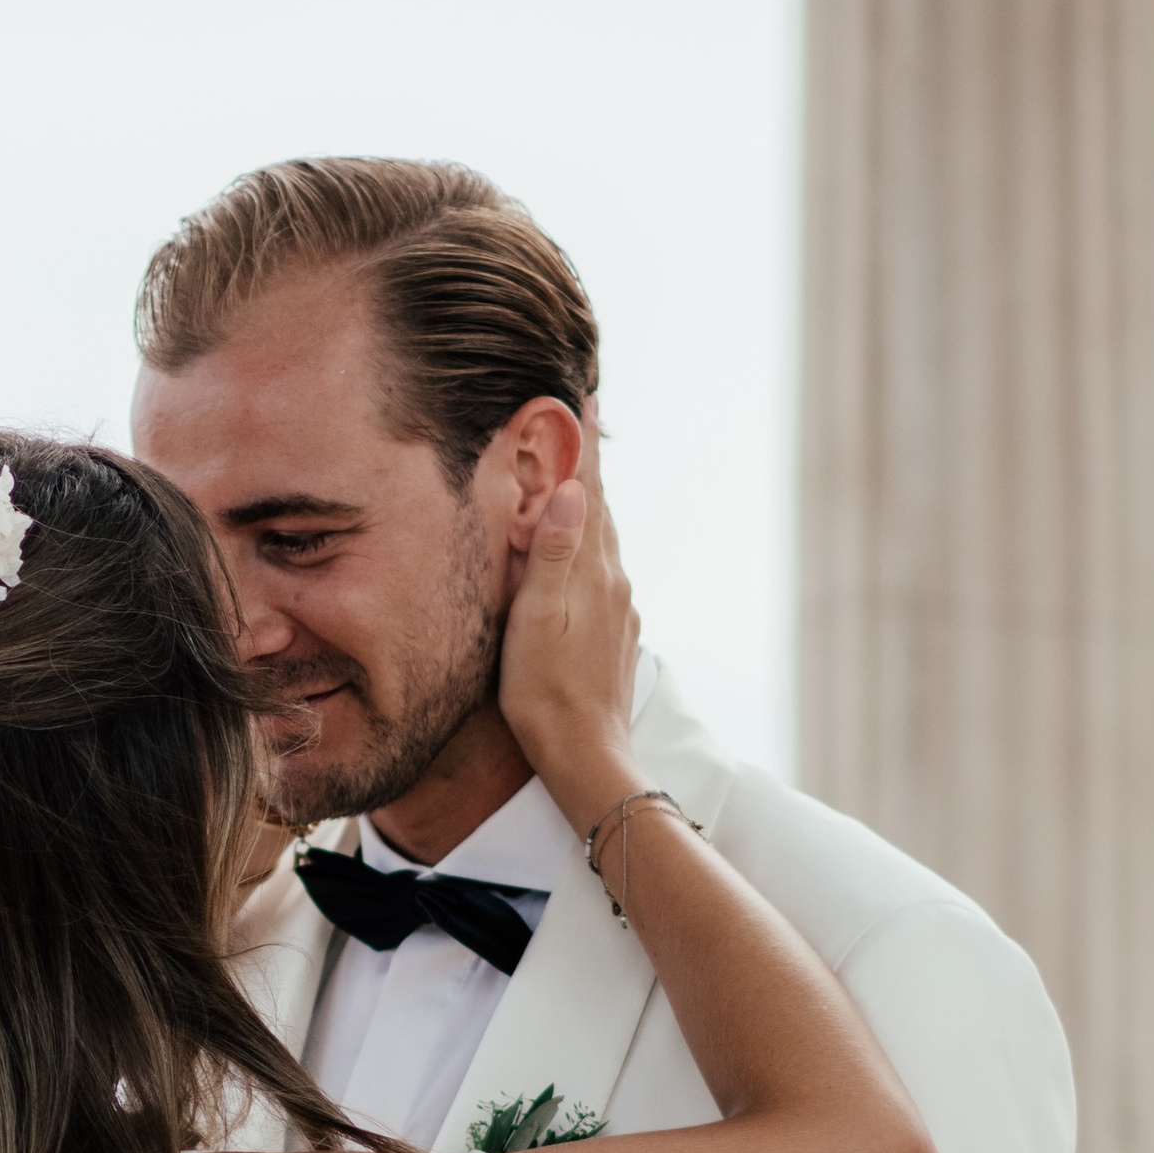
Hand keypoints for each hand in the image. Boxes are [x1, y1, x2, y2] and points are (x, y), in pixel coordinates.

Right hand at [497, 433, 641, 837]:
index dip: (579, 442)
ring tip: (574, 473)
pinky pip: (600, 570)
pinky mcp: (615, 632)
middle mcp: (613, 582)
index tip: (580, 394)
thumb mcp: (535, 622)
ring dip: (587, 502)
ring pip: (601, 539)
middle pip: (597, 507)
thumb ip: (551, 555)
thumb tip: (568, 490)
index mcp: (591, 573)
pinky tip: (578, 550)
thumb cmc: (545, 695)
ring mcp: (618, 608)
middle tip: (578, 414)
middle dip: (585, 463)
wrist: (587, 758)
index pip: (585, 490)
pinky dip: (586, 543)